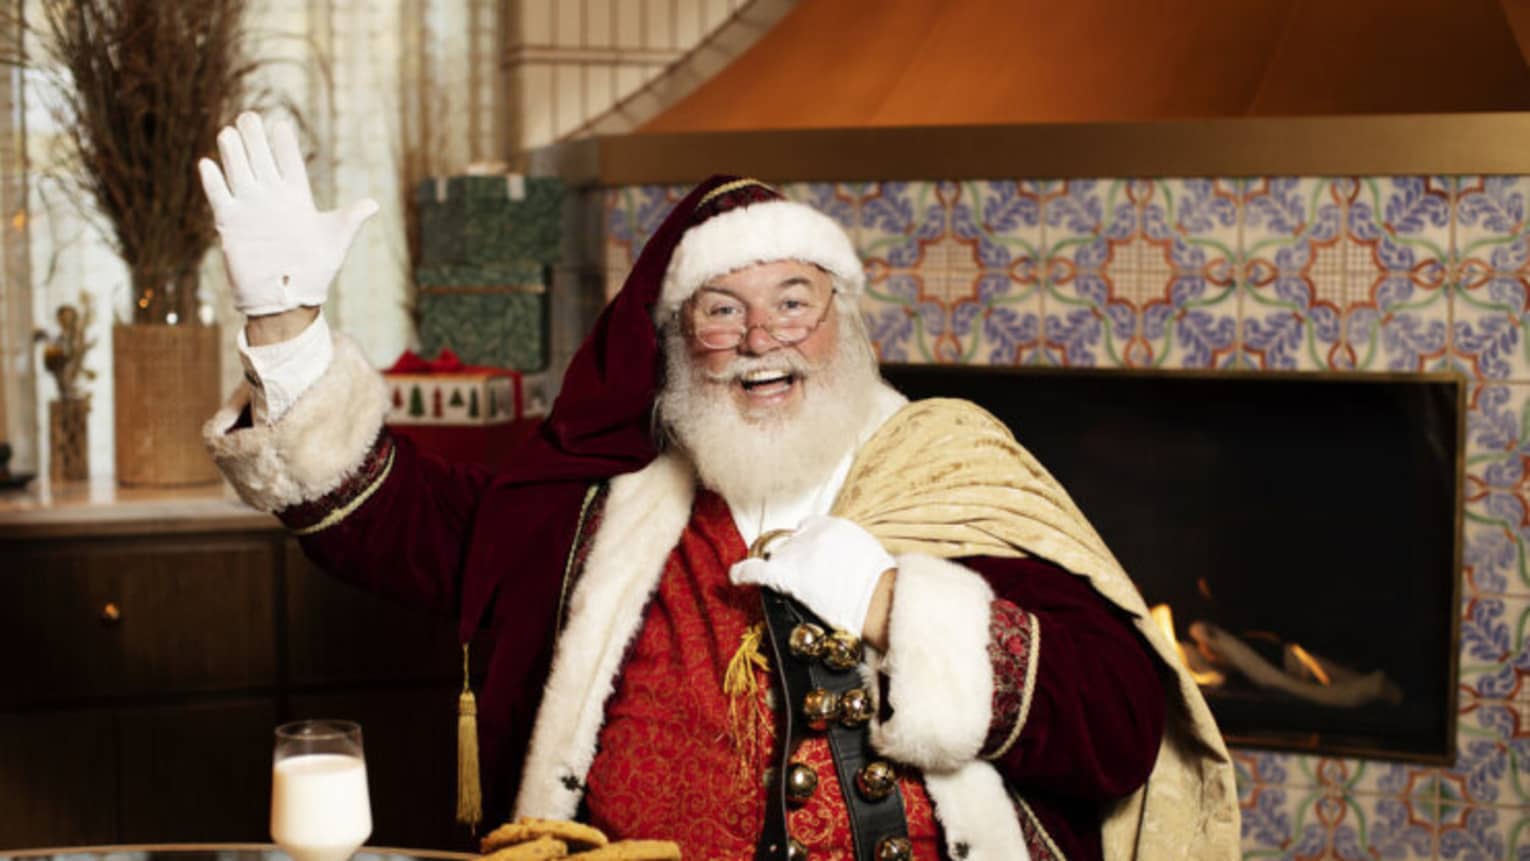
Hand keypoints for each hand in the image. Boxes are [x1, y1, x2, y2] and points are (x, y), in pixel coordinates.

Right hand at [197, 112, 378, 316]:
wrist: (288, 299)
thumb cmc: (315, 271)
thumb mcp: (335, 242)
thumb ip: (349, 220)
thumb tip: (373, 204)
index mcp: (297, 198)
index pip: (289, 164)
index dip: (283, 146)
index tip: (280, 125)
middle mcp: (271, 198)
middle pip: (261, 160)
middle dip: (255, 139)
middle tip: (249, 117)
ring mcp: (249, 208)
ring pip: (239, 173)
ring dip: (233, 154)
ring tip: (228, 132)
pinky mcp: (230, 224)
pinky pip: (220, 198)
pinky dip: (213, 183)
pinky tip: (207, 165)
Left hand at [730, 515, 895, 634]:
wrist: (879, 600)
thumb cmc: (882, 585)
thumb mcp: (868, 552)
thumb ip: (847, 549)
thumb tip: (841, 562)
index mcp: (834, 525)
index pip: (809, 527)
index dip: (806, 543)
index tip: (808, 555)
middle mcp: (811, 533)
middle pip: (792, 542)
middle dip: (796, 557)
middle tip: (808, 579)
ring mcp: (797, 552)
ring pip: (778, 557)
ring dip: (783, 570)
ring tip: (791, 586)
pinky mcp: (785, 573)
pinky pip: (755, 569)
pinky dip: (743, 572)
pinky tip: (734, 576)